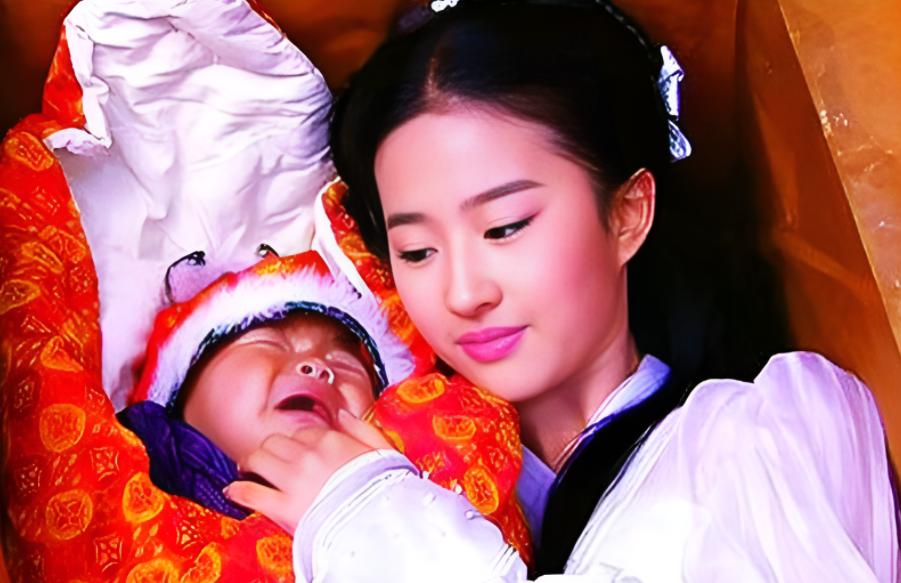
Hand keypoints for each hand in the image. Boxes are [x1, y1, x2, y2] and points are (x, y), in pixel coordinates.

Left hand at [224, 409, 391, 532]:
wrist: (381, 526)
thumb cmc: (386, 491)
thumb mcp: (385, 452)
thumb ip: (362, 428)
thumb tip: (342, 414)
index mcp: (332, 441)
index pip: (303, 432)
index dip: (298, 442)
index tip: (297, 451)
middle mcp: (309, 455)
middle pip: (274, 441)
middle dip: (270, 449)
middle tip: (268, 458)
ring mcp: (294, 480)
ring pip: (257, 458)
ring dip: (251, 463)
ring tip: (250, 469)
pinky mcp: (283, 508)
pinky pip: (249, 493)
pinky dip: (238, 491)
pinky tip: (234, 491)